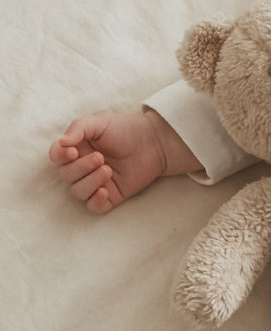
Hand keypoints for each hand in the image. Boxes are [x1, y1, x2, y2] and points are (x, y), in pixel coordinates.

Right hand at [48, 110, 198, 213]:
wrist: (154, 142)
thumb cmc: (126, 130)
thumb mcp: (99, 122)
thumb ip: (78, 128)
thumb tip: (62, 143)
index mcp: (77, 149)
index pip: (57, 157)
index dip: (59, 156)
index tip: (72, 151)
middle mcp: (83, 167)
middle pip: (66, 175)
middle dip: (80, 167)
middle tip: (101, 157)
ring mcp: (96, 183)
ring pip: (77, 192)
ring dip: (89, 182)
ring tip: (107, 169)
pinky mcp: (111, 195)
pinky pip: (94, 207)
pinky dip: (95, 201)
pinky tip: (105, 191)